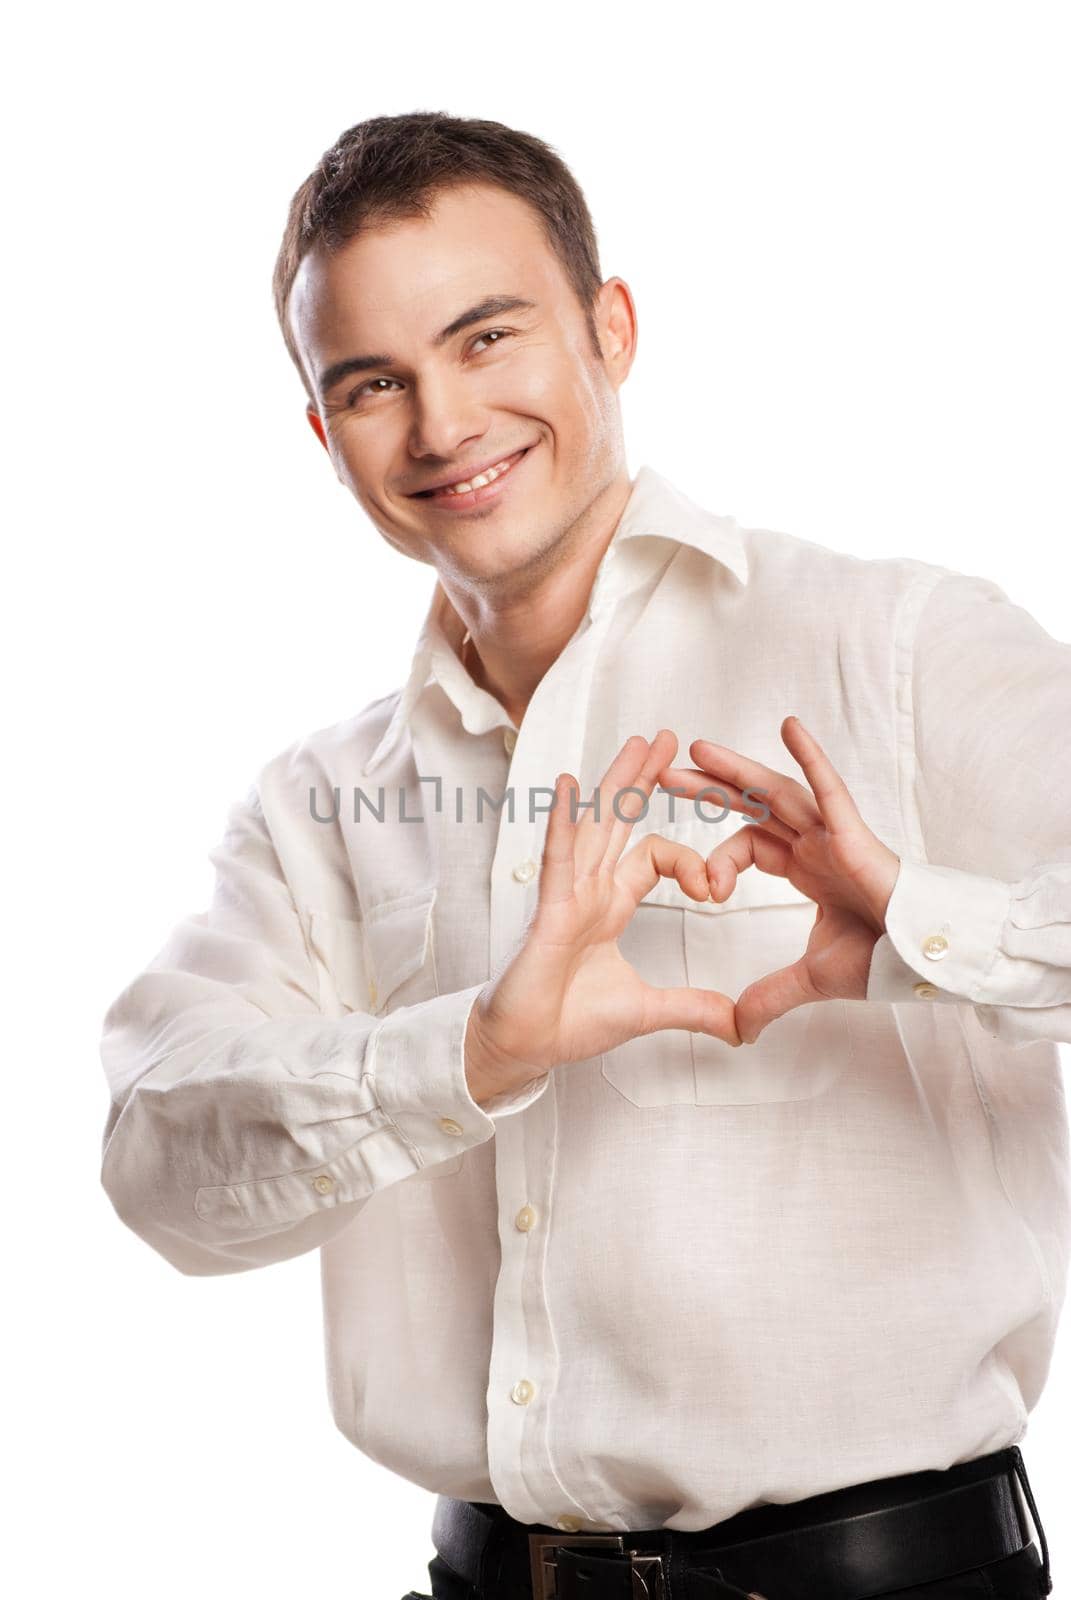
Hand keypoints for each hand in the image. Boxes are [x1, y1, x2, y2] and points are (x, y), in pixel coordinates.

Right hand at [465, 729, 740, 1103]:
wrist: (525, 1047)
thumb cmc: (566, 1022)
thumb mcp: (646, 1011)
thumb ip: (693, 1008)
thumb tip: (739, 1024)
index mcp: (609, 904)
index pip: (653, 856)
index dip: (689, 863)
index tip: (714, 890)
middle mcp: (588, 890)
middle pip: (619, 821)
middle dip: (642, 778)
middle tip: (665, 738)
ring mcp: (566, 895)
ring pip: (594, 827)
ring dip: (615, 783)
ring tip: (635, 743)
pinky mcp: (548, 911)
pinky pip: (559, 859)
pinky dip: (564, 823)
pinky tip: (570, 787)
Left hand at [657, 716, 901, 1042]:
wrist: (924, 961)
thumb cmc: (883, 958)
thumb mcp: (811, 978)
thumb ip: (771, 995)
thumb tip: (739, 1029)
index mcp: (806, 868)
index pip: (749, 845)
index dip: (720, 862)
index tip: (706, 892)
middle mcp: (816, 843)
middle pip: (752, 807)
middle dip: (710, 790)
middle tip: (665, 776)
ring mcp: (835, 833)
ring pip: (777, 792)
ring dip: (738, 770)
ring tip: (698, 749)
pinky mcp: (854, 833)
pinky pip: (828, 788)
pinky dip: (809, 757)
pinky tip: (788, 727)